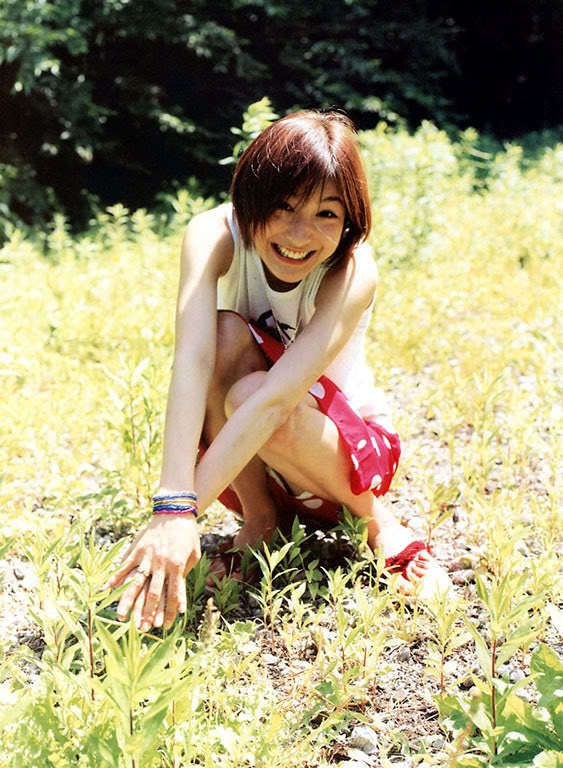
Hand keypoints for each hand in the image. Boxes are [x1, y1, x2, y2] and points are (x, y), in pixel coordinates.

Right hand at [106, 514, 199, 631]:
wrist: (175, 511)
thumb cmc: (187, 536)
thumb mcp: (193, 556)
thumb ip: (184, 576)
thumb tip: (179, 600)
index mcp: (177, 565)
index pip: (173, 594)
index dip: (169, 612)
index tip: (164, 626)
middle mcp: (161, 563)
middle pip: (153, 593)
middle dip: (147, 613)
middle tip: (141, 629)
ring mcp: (147, 556)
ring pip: (136, 583)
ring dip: (128, 601)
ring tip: (120, 617)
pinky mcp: (137, 549)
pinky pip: (125, 566)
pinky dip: (115, 578)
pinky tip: (107, 590)